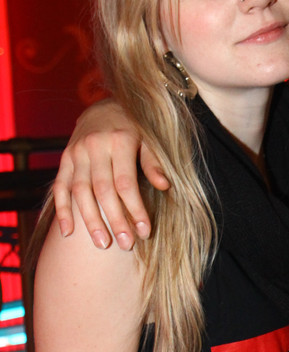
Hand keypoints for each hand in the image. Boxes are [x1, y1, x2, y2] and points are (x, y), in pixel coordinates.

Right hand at [53, 100, 168, 249]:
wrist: (104, 107)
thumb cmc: (134, 129)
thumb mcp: (149, 140)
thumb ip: (153, 163)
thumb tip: (164, 186)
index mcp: (119, 141)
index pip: (126, 183)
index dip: (135, 209)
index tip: (145, 232)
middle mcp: (95, 147)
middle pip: (103, 191)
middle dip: (114, 220)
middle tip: (125, 244)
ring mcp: (76, 153)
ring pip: (80, 192)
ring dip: (89, 220)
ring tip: (102, 243)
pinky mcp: (65, 159)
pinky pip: (60, 186)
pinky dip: (62, 210)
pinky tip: (68, 232)